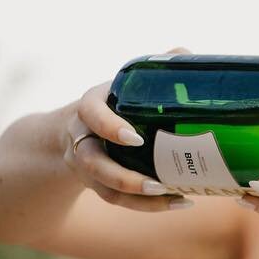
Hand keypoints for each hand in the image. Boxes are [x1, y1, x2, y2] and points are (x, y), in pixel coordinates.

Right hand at [62, 49, 223, 213]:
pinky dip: (147, 206)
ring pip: (105, 188)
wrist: (73, 130)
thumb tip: (186, 52)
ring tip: (172, 195)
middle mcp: (82, 138)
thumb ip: (151, 71)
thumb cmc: (110, 103)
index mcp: (90, 107)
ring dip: (138, 197)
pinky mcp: (97, 185)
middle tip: (157, 182)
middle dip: (122, 176)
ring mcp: (87, 165)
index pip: (90, 114)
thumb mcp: (122, 85)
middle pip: (93, 162)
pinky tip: (179, 202)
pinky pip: (118, 200)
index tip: (134, 137)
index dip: (108, 127)